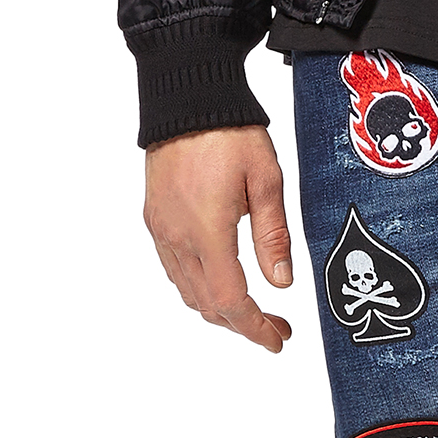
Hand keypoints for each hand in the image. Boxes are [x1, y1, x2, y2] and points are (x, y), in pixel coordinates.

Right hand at [143, 126, 294, 351]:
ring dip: (219, 308)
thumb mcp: (266, 180)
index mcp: (207, 232)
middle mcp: (177, 237)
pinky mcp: (155, 218)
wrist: (185, 98)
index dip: (255, 328)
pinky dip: (198, 286)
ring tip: (253, 308)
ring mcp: (161, 229)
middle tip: (276, 327)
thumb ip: (273, 235)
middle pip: (206, 304)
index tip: (278, 339)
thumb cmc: (229, 132)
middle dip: (242, 324)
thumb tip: (282, 284)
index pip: (229, 301)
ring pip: (187, 290)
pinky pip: (174, 268)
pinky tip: (221, 279)